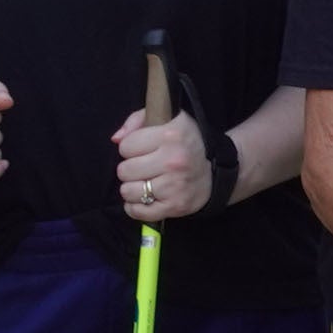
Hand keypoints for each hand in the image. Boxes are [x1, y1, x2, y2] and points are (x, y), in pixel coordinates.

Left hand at [116, 107, 211, 223]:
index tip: (142, 149)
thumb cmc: (186, 143)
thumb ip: (137, 120)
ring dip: (132, 188)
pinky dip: (135, 207)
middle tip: (144, 168)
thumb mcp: (167, 120)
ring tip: (145, 182)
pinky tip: (144, 198)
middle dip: (130, 169)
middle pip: (124, 170)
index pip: (126, 146)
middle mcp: (173, 161)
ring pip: (128, 191)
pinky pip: (138, 211)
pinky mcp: (174, 206)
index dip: (131, 148)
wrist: (217, 171)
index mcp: (170, 136)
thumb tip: (116, 139)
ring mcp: (174, 186)